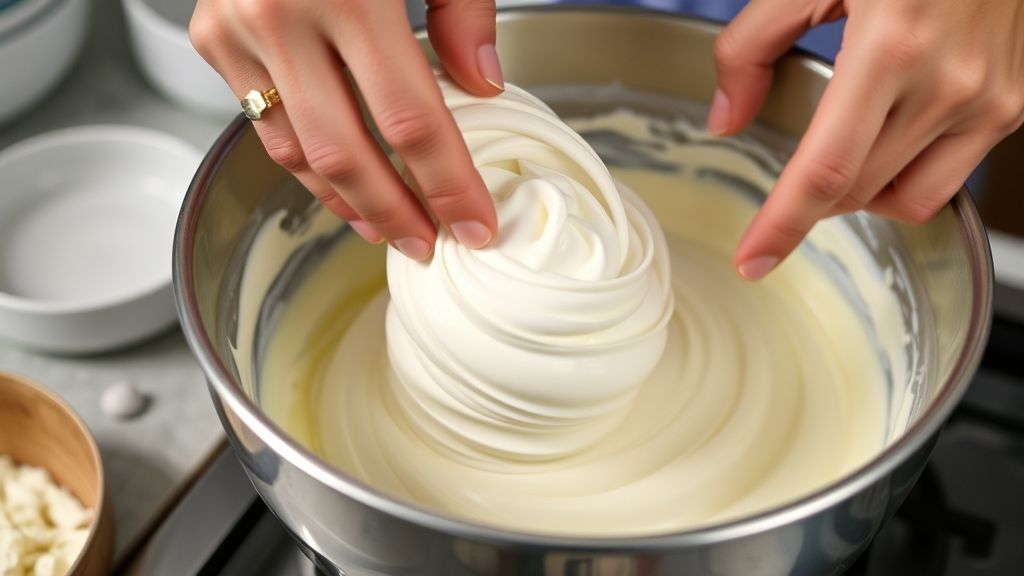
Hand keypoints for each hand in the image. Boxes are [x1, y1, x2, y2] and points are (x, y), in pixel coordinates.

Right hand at [190, 0, 502, 259]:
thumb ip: (464, 6)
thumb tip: (484, 84)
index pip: (412, 120)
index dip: (448, 185)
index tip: (476, 227)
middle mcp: (281, 13)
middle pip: (348, 155)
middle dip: (396, 214)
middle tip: (432, 246)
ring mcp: (237, 28)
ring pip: (296, 152)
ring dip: (347, 202)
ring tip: (390, 228)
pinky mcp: (211, 36)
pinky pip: (263, 124)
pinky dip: (306, 164)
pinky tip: (343, 186)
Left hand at [710, 0, 1023, 279]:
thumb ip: (751, 46)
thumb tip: (726, 118)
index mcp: (891, 46)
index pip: (826, 170)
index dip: (783, 225)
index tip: (751, 261)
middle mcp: (951, 83)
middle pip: (857, 192)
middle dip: (813, 195)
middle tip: (798, 160)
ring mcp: (991, 99)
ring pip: (906, 200)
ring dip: (861, 194)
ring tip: (847, 147)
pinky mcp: (1013, 106)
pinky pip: (949, 179)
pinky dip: (906, 176)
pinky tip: (889, 138)